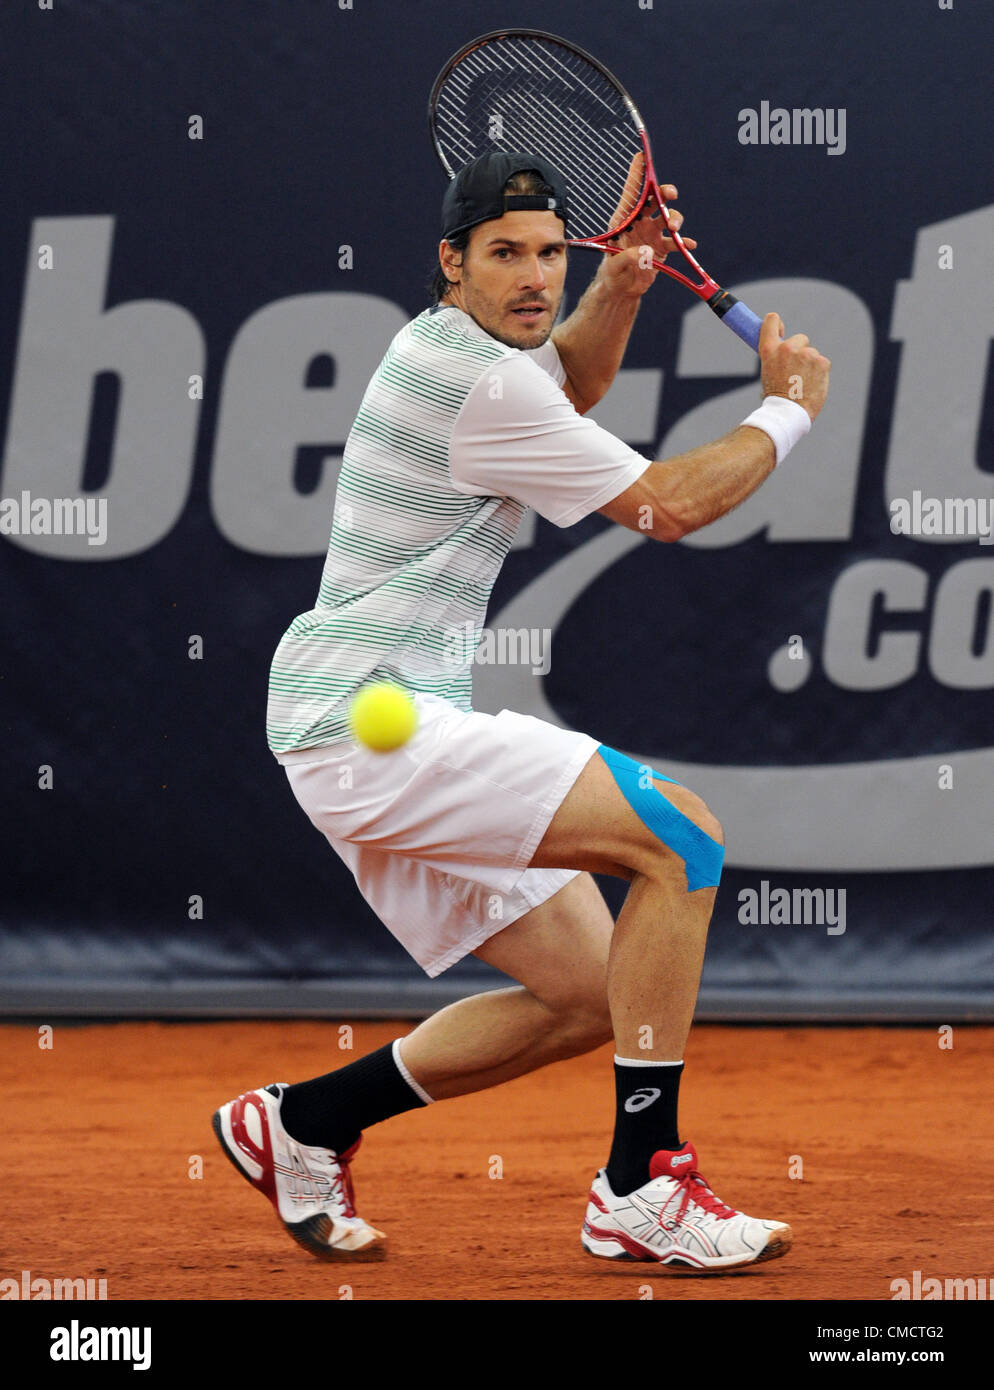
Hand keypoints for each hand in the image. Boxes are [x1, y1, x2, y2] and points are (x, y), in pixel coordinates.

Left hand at [599, 154, 696, 297]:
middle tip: (671, 195)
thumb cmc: (612, 273)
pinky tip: (689, 244)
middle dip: (665, 193)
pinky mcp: (662, 248)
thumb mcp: (614, 266)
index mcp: (624, 220)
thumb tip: (645, 251)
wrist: (622, 288)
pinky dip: (683, 242)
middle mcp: (640, 222)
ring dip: (675, 219)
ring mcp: (653, 233)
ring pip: (669, 217)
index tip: (641, 156)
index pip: (632, 193)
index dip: (637, 174)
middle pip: (656, 200)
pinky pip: (675, 241)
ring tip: (674, 229)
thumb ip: (626, 257)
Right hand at [758, 313, 830, 421]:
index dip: (777, 323)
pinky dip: (819, 372)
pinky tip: (811, 384)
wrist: (788, 413)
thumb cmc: (776, 397)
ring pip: (812, 353)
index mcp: (769, 350)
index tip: (781, 329)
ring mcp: (806, 354)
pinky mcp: (821, 362)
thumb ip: (777, 357)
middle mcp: (787, 348)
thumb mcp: (768, 372)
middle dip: (800, 351)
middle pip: (800, 338)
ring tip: (802, 383)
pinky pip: (822, 363)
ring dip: (810, 365)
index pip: (771, 321)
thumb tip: (784, 349)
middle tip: (795, 371)